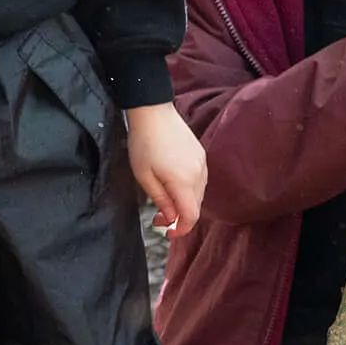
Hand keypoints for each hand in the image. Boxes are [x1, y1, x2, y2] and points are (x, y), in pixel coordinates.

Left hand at [124, 103, 205, 236]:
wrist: (153, 111)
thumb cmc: (143, 143)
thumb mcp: (144, 176)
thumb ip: (161, 200)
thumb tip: (171, 219)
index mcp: (184, 182)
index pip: (191, 216)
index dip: (181, 229)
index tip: (167, 233)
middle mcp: (199, 174)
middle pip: (195, 206)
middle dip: (179, 217)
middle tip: (158, 218)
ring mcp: (202, 163)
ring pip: (198, 194)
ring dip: (184, 203)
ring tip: (163, 201)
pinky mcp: (200, 155)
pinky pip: (199, 180)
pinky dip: (188, 189)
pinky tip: (173, 185)